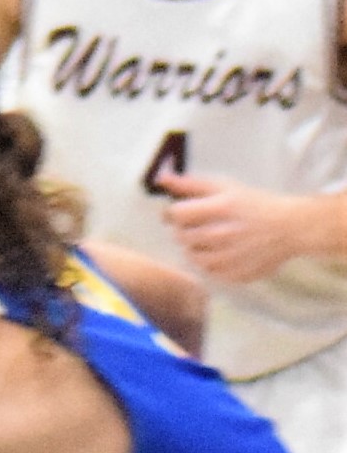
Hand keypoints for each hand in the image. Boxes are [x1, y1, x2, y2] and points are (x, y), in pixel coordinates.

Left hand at [155, 172, 320, 284]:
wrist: (291, 227)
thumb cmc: (254, 204)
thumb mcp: (225, 187)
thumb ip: (190, 184)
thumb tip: (161, 178)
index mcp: (221, 208)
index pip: (176, 214)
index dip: (173, 213)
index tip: (181, 212)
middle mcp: (224, 234)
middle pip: (181, 236)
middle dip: (186, 230)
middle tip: (201, 225)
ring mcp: (230, 257)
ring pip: (192, 256)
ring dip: (196, 247)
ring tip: (212, 238)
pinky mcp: (236, 274)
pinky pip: (209, 271)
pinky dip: (212, 262)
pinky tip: (224, 252)